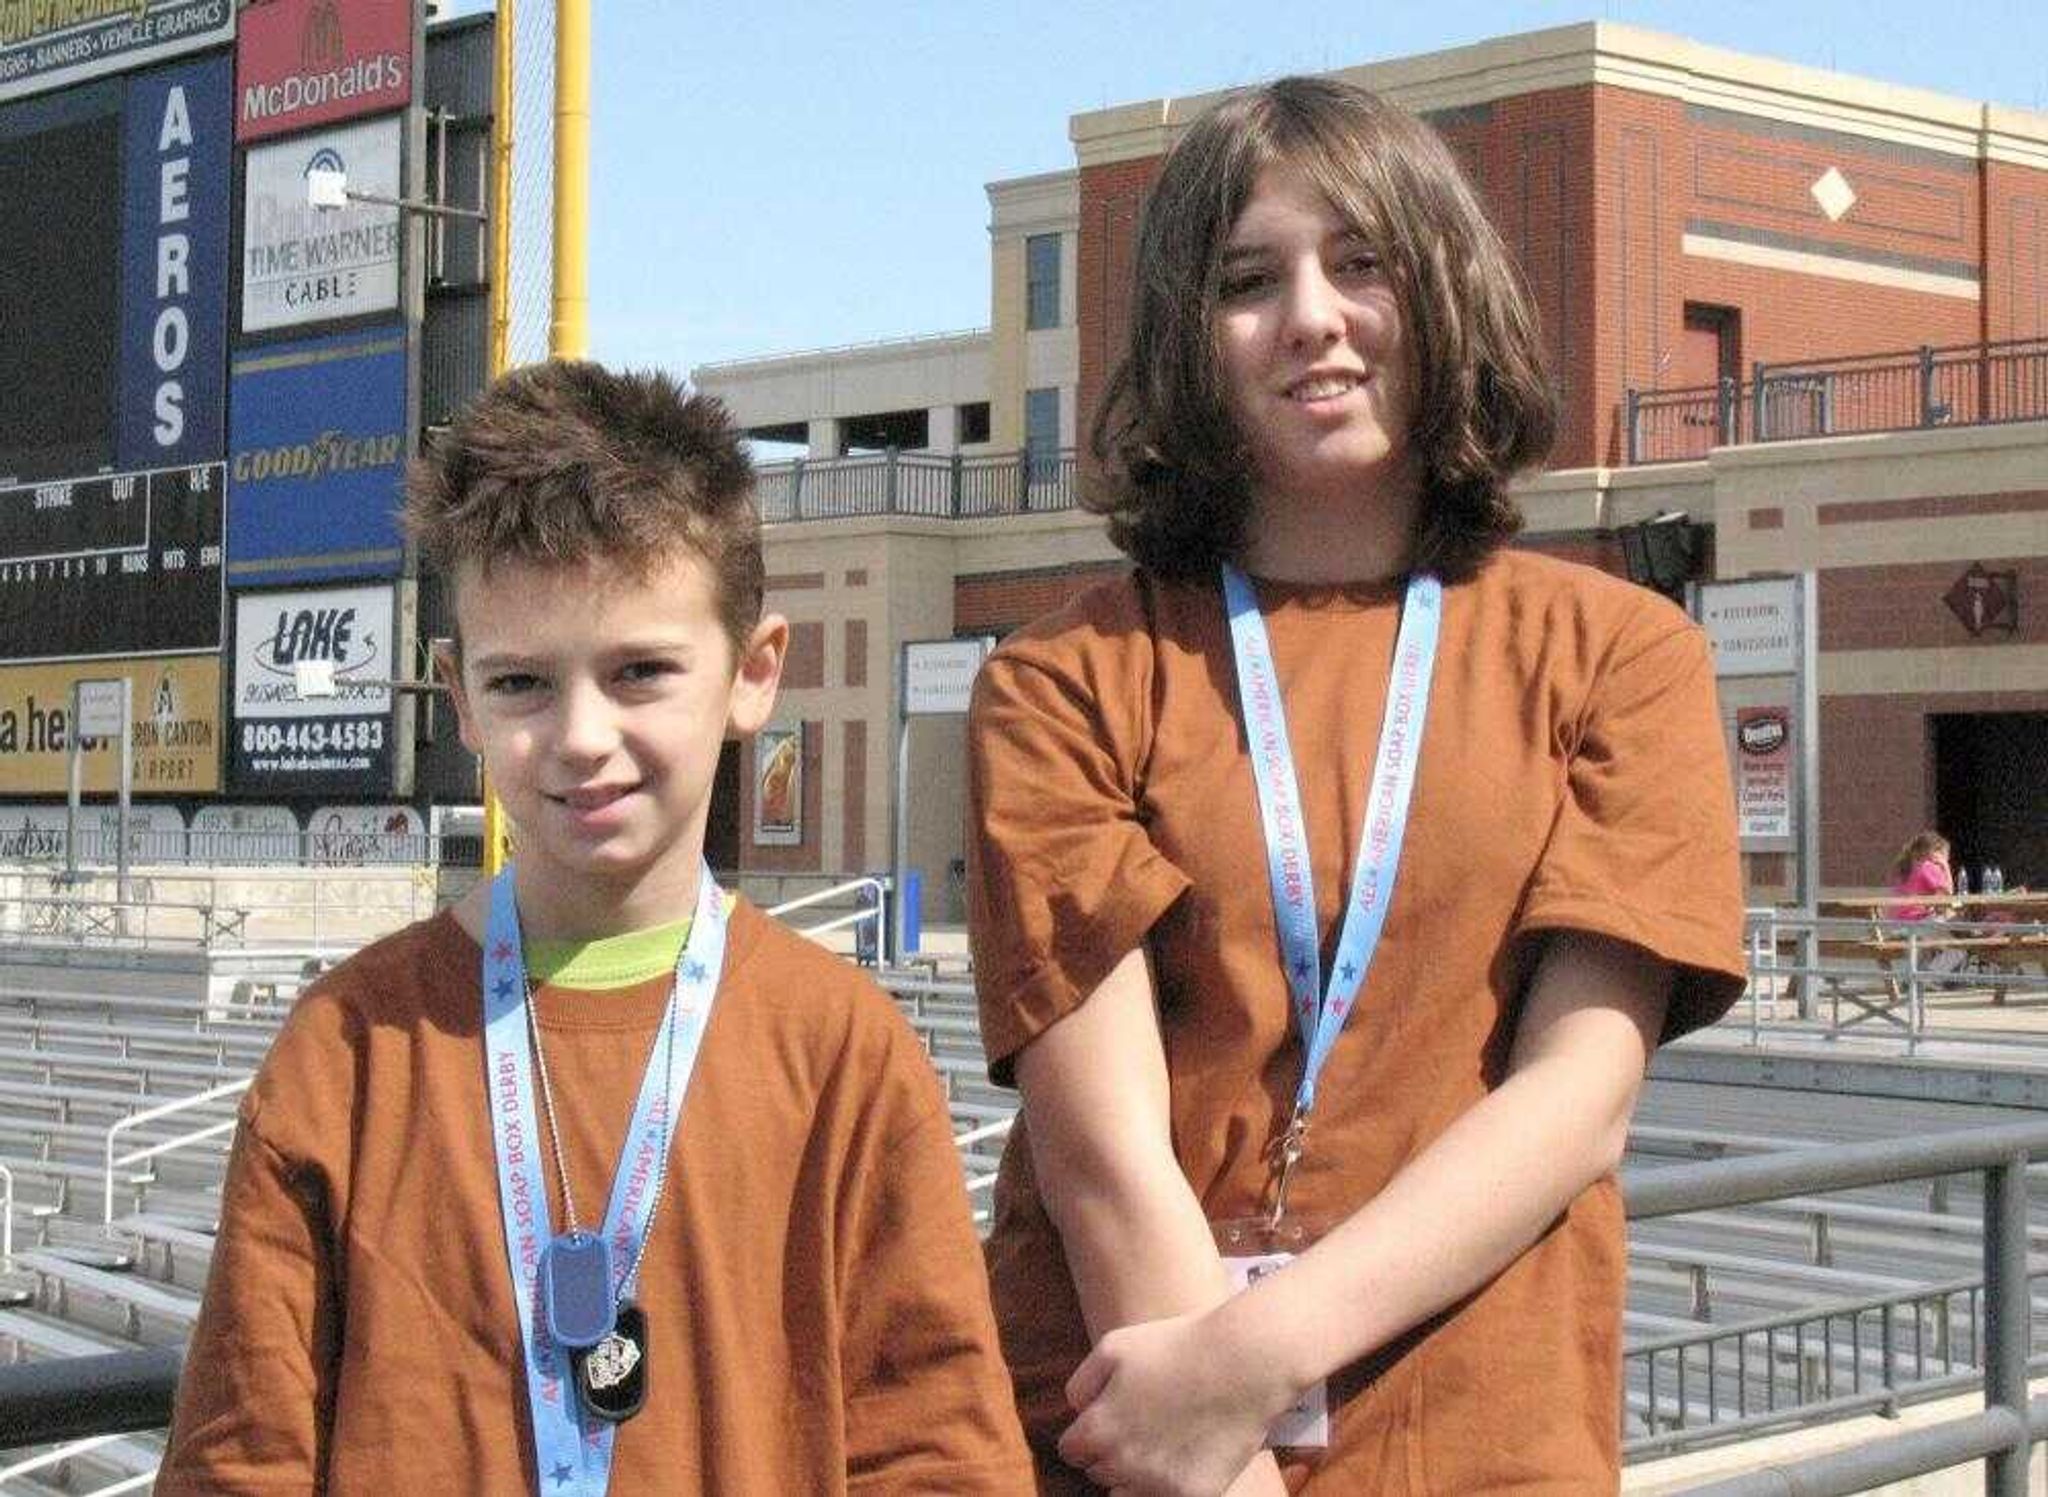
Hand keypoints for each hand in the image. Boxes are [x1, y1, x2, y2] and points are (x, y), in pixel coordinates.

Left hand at [1057, 1307, 1295, 1495]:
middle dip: (1111, 1451)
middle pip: (1099, 1472)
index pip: (1071, 1451)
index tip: (1108, 1418)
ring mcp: (1159, 1485)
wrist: (1244, 1363)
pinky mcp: (1193, 1495)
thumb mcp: (1113, 1346)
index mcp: (1099, 1430)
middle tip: (1141, 1423)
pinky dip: (1169, 1482)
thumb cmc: (1177, 1347)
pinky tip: (1185, 1452)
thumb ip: (1081, 1384)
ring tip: (1161, 1441)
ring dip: (1135, 1474)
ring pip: (1127, 1493)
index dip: (1086, 1433)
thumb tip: (1076, 1412)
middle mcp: (1123, 1465)